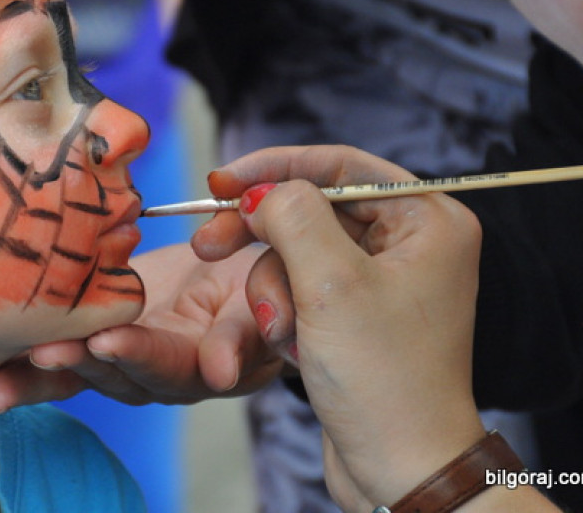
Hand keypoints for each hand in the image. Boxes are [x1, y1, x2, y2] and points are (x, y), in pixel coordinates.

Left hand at [0, 242, 282, 412]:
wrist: (242, 269)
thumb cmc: (263, 276)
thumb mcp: (266, 298)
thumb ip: (244, 332)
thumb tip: (222, 373)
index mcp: (200, 364)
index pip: (166, 363)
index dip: (138, 353)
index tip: (108, 341)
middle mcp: (155, 372)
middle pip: (111, 375)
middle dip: (74, 363)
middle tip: (41, 352)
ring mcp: (121, 358)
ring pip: (75, 374)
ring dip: (36, 374)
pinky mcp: (96, 336)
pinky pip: (57, 355)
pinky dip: (22, 362)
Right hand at [200, 145, 487, 508]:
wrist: (400, 470)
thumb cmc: (384, 379)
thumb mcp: (331, 284)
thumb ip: (292, 216)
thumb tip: (260, 191)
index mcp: (427, 219)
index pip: (339, 164)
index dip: (274, 167)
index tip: (219, 181)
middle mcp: (409, 241)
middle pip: (311, 208)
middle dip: (262, 237)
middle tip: (206, 244)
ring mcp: (380, 278)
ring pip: (296, 252)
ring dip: (273, 291)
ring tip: (283, 333)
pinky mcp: (355, 312)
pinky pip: (299, 287)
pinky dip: (283, 312)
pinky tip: (293, 347)